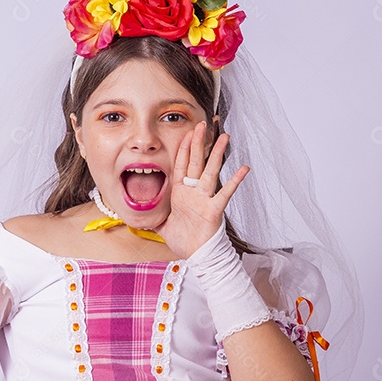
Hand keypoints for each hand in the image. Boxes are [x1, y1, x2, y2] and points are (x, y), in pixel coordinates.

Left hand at [154, 121, 249, 258]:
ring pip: (211, 171)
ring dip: (217, 154)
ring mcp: (205, 199)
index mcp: (180, 193)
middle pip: (196, 162)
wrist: (196, 256)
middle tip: (203, 124)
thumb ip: (151, 215)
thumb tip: (137, 211)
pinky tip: (244, 168)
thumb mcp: (161, 224)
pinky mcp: (213, 210)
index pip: (182, 164)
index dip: (184, 148)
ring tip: (225, 136)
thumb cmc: (183, 240)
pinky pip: (225, 193)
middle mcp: (194, 192)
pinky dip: (235, 181)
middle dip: (198, 142)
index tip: (188, 131)